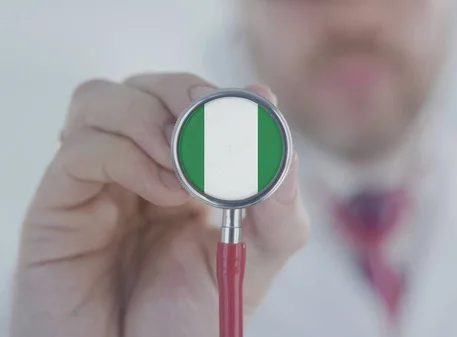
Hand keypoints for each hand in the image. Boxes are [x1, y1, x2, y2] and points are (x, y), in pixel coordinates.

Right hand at [9, 73, 309, 336]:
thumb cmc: (190, 318)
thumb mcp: (254, 260)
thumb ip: (278, 207)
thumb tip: (282, 142)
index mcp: (181, 170)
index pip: (190, 99)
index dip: (220, 93)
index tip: (255, 105)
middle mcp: (135, 165)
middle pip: (145, 86)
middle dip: (185, 97)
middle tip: (215, 133)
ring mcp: (96, 180)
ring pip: (101, 98)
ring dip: (151, 120)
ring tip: (185, 175)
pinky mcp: (60, 201)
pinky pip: (82, 146)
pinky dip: (129, 155)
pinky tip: (163, 193)